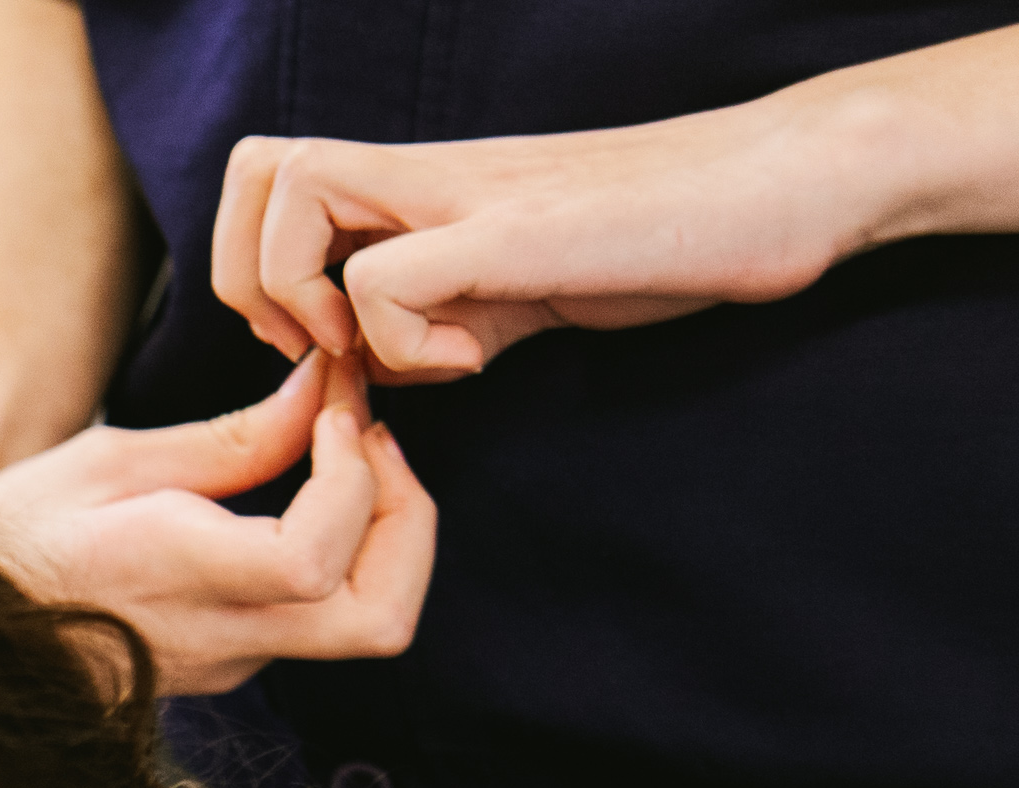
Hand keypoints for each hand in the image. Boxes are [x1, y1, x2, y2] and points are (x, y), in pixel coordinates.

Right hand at [0, 350, 433, 694]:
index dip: (356, 481)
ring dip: (387, 534)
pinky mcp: (229, 666)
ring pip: (364, 622)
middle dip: (410, 524)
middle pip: (379, 621)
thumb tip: (326, 389)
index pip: (316, 559)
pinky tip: (305, 492)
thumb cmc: (17, 534)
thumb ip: (235, 437)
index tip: (336, 414)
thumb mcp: (114, 462)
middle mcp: (216, 639)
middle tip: (375, 444)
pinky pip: (320, 615)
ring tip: (349, 459)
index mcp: (175, 578)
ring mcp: (228, 664)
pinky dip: (345, 547)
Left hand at [213, 113, 866, 382]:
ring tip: (393, 351)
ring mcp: (467, 193)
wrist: (784, 188)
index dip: (257, 268)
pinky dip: (403, 345)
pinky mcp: (514, 229)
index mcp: (423, 187)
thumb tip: (375, 368)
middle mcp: (428, 176)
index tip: (322, 347)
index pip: (272, 179)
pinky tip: (476, 360)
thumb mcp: (519, 286)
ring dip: (312, 296)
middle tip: (330, 349)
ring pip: (296, 191)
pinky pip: (387, 275)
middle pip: (256, 168)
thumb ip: (443, 314)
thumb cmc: (664, 236)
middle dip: (253, 280)